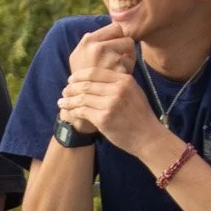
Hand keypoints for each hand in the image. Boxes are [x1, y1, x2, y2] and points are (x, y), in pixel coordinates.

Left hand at [58, 62, 174, 151]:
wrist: (148, 137)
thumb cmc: (140, 116)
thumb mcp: (134, 92)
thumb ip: (118, 83)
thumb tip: (95, 78)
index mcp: (125, 80)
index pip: (95, 72)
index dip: (80, 75)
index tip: (72, 78)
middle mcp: (117, 90)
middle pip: (86, 84)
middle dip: (71, 88)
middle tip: (64, 91)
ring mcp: (110, 104)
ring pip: (82, 98)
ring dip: (69, 100)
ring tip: (62, 102)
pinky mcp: (104, 119)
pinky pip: (83, 111)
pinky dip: (74, 111)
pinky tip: (70, 111)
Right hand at [68, 24, 135, 76]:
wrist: (80, 98)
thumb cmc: (83, 76)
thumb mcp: (80, 56)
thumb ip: (93, 41)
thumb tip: (113, 28)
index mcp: (88, 41)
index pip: (115, 27)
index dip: (119, 37)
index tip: (116, 47)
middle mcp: (97, 46)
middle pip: (126, 37)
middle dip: (126, 48)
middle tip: (120, 59)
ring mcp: (107, 57)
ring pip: (130, 49)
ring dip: (128, 58)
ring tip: (117, 69)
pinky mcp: (116, 68)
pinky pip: (130, 62)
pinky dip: (127, 69)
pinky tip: (117, 76)